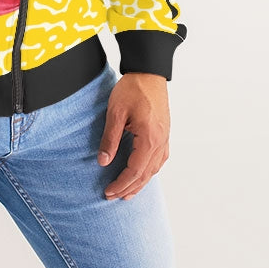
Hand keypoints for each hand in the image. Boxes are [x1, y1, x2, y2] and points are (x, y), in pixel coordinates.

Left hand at [97, 72, 169, 200]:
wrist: (149, 71)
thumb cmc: (132, 88)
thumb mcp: (115, 112)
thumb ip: (110, 138)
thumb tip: (103, 161)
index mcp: (149, 138)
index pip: (135, 171)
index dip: (121, 184)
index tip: (108, 192)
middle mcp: (161, 141)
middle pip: (146, 174)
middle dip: (129, 188)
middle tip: (113, 196)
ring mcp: (165, 137)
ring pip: (154, 168)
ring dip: (141, 182)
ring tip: (127, 192)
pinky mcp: (165, 132)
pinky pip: (160, 158)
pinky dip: (150, 170)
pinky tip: (143, 172)